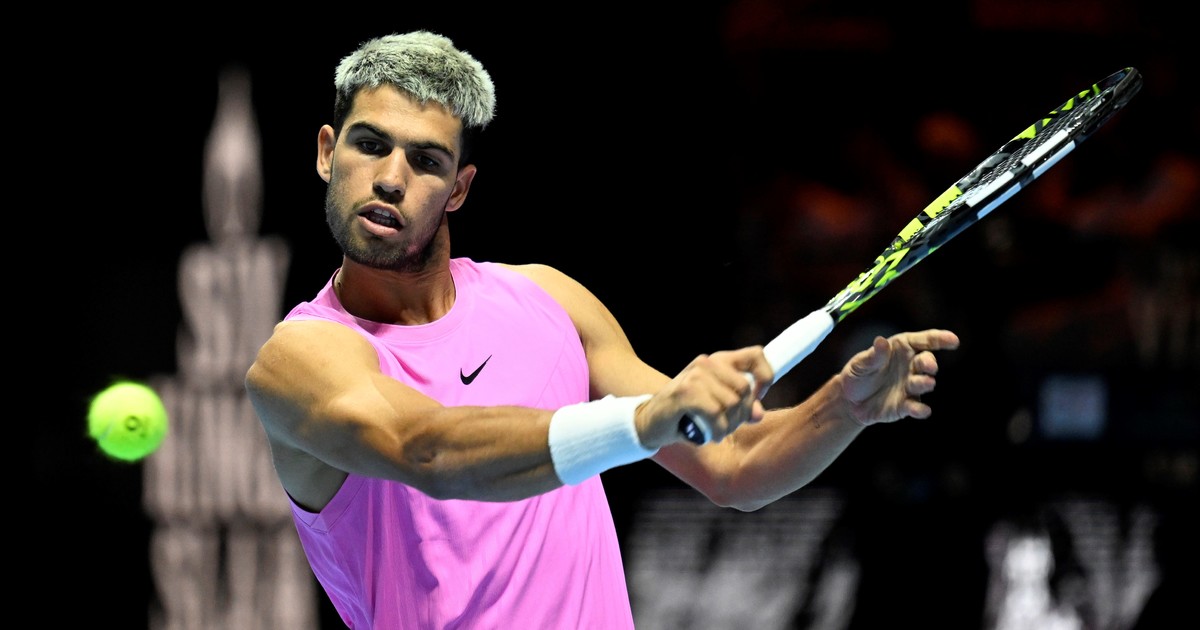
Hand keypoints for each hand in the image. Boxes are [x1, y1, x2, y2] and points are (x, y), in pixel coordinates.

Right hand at [636, 346, 773, 447]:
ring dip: (728, 426)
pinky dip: (717, 430)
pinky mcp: (685, 392)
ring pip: (732, 403)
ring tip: (716, 431)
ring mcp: (694, 376)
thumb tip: (758, 413)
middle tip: (728, 425)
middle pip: (745, 388)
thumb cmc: (684, 414)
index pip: (755, 355)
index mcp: (717, 361)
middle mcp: (706, 363)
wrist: (648, 421)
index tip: (758, 396)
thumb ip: (739, 406)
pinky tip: (709, 436)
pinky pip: (716, 413)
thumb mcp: (716, 406)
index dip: (766, 376)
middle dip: (742, 413)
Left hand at [839, 329, 959, 425]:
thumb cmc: (858, 375)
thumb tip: (881, 342)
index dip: (940, 339)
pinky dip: (921, 409)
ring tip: (925, 383)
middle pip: (927, 361)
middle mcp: (911, 366)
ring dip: (925, 383)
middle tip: (929, 366)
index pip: (924, 341)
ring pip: (924, 383)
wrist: (850, 401)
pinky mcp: (907, 406)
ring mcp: (911, 386)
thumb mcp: (860, 364)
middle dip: (930, 363)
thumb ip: (873, 356)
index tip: (953, 340)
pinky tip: (922, 410)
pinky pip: (917, 407)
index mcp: (901, 348)